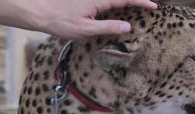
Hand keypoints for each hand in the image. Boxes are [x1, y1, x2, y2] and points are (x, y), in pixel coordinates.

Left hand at [36, 0, 157, 38]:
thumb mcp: (86, 30)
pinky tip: (118, 6)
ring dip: (127, 0)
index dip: (141, 2)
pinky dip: (117, 1)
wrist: (40, 11)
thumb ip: (108, 27)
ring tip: (138, 4)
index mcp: (99, 0)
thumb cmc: (61, 22)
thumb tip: (128, 27)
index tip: (154, 6)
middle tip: (149, 4)